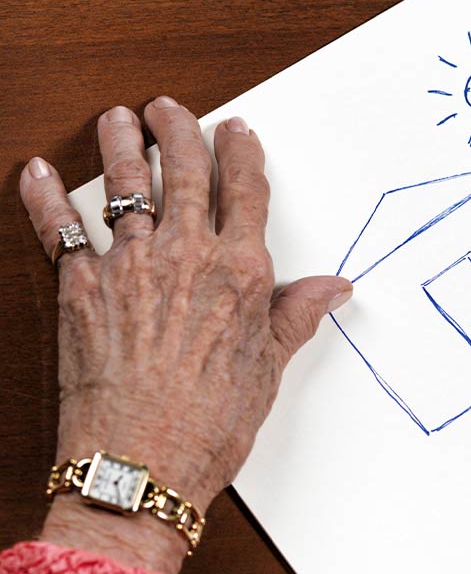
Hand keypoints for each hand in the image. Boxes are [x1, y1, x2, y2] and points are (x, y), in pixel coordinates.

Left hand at [19, 97, 351, 573]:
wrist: (139, 466)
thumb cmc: (208, 424)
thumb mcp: (267, 369)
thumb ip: (294, 316)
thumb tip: (332, 289)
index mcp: (239, 271)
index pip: (245, 190)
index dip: (242, 152)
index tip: (238, 131)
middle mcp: (186, 255)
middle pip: (186, 171)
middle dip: (180, 129)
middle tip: (172, 107)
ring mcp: (130, 266)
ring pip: (126, 184)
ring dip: (121, 143)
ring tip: (119, 118)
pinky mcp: (81, 288)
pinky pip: (59, 230)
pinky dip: (45, 198)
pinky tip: (36, 173)